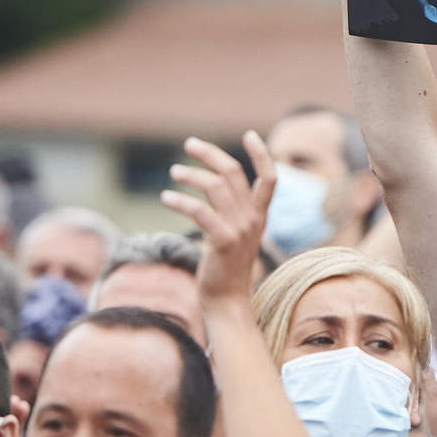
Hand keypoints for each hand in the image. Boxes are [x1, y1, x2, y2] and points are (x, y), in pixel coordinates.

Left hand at [163, 133, 275, 306]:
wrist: (227, 302)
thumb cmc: (226, 269)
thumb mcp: (237, 236)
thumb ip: (233, 213)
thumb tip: (216, 188)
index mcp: (259, 216)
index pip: (270, 179)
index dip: (261, 155)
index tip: (250, 135)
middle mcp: (253, 219)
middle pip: (233, 173)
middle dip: (210, 154)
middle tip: (189, 145)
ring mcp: (239, 230)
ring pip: (214, 187)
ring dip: (190, 175)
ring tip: (174, 173)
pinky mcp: (221, 241)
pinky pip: (199, 210)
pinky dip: (180, 200)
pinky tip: (166, 197)